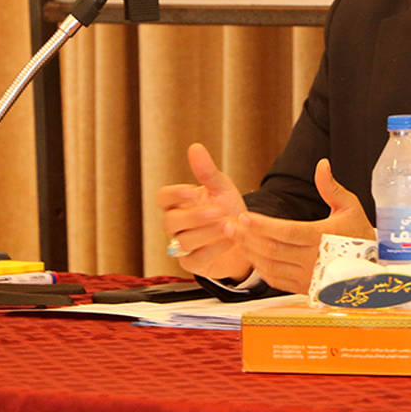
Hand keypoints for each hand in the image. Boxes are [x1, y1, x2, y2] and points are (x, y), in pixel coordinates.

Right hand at [156, 143, 252, 280]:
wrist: (247, 238)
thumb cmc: (229, 210)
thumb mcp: (222, 189)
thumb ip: (207, 172)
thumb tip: (195, 148)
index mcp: (179, 203)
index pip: (163, 198)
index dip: (175, 194)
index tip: (193, 190)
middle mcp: (176, 225)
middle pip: (170, 221)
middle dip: (194, 216)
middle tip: (217, 211)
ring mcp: (182, 246)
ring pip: (183, 241)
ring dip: (207, 233)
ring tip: (229, 225)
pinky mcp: (192, 264)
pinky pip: (194, 260)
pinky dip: (213, 249)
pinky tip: (231, 239)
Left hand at [226, 158, 373, 293]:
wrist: (371, 271)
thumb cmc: (359, 235)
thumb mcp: (350, 207)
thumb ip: (331, 187)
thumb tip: (322, 163)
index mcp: (323, 237)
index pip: (285, 231)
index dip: (261, 224)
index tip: (243, 215)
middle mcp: (314, 259)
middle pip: (272, 249)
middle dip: (247, 236)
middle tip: (229, 224)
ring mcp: (308, 276)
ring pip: (270, 265)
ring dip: (249, 251)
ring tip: (235, 236)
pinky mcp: (304, 288)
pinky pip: (275, 280)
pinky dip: (259, 268)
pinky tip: (250, 254)